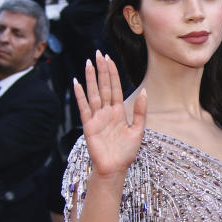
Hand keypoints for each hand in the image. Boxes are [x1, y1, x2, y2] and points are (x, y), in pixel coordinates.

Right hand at [72, 53, 145, 178]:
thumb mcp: (138, 130)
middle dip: (101, 70)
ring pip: (94, 93)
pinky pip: (84, 108)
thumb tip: (144, 92)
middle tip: (98, 53)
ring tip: (88, 63)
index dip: (112, 73)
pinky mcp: (89, 125)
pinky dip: (80, 95)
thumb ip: (140, 112)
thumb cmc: (126, 152)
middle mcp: (107, 112)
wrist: (115, 168)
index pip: (115, 87)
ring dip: (91, 78)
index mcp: (118, 112)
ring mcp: (97, 117)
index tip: (109, 58)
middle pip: (104, 86)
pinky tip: (77, 83)